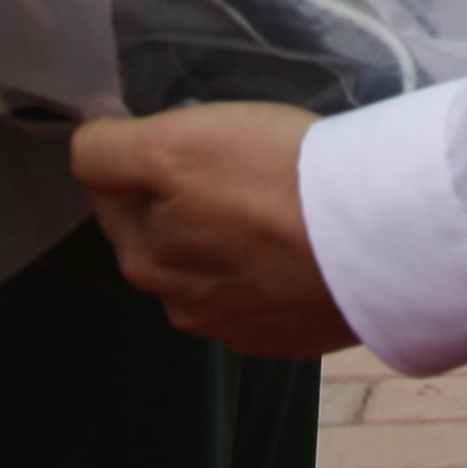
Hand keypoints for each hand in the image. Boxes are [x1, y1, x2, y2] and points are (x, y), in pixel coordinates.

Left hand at [72, 104, 355, 357]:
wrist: (383, 239)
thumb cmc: (275, 180)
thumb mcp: (173, 144)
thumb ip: (107, 151)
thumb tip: (83, 150)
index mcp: (143, 261)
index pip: (111, 192)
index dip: (142, 152)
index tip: (188, 132)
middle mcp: (184, 307)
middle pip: (164, 233)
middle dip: (185, 197)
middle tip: (239, 159)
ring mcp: (243, 328)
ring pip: (216, 264)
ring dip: (232, 233)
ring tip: (279, 196)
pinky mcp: (296, 335)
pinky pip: (269, 289)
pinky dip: (276, 263)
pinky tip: (305, 236)